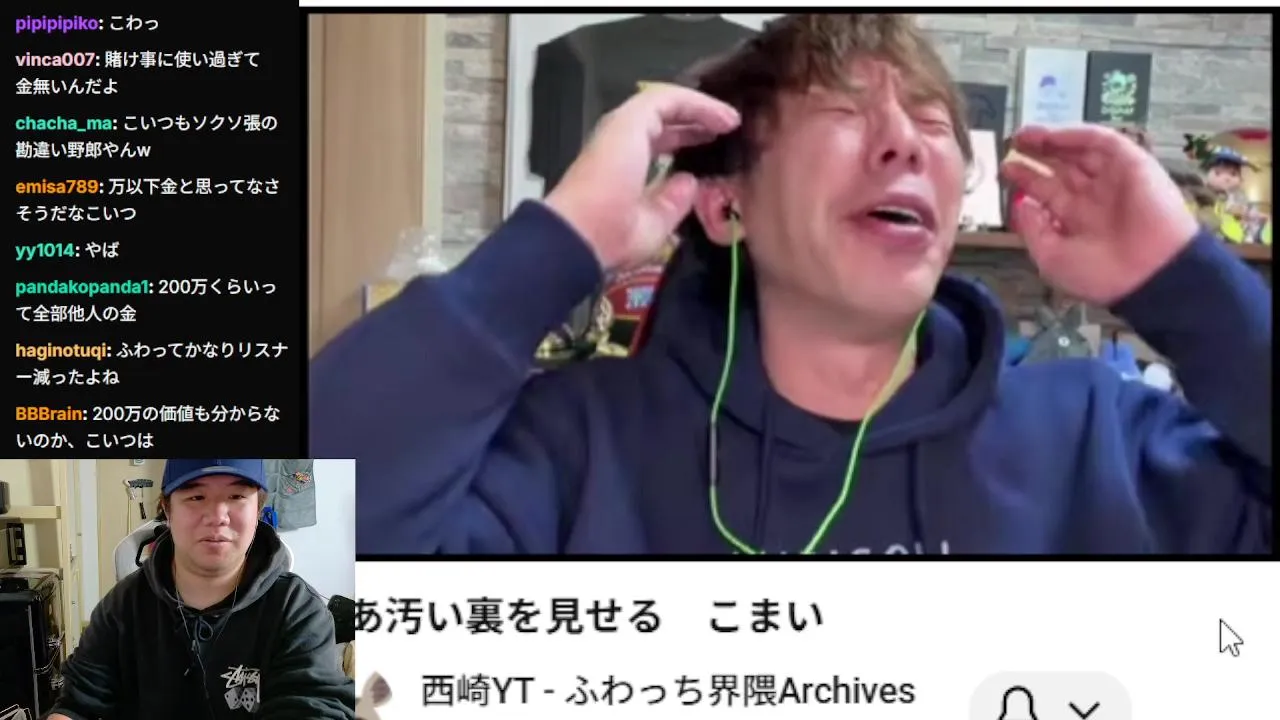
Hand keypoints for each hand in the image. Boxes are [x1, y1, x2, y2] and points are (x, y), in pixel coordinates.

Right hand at [543, 84, 739, 271]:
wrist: (585, 233)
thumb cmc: (614, 236)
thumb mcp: (655, 224)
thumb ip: (673, 201)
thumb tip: (689, 181)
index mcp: (625, 167)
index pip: (659, 146)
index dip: (688, 144)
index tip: (714, 150)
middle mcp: (622, 143)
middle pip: (665, 123)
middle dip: (697, 124)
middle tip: (727, 129)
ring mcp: (624, 128)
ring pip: (669, 105)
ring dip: (703, 109)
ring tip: (731, 119)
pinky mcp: (631, 119)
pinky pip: (670, 99)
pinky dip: (699, 104)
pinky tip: (722, 116)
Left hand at [1001, 124, 1200, 306]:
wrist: (1148, 275)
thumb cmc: (1100, 275)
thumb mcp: (1052, 256)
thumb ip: (1032, 228)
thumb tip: (1020, 202)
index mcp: (1077, 220)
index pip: (1047, 192)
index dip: (1025, 178)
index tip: (1005, 169)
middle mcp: (1094, 197)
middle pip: (1061, 168)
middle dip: (1036, 155)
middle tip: (1011, 143)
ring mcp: (1113, 180)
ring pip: (1079, 151)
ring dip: (1052, 141)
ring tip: (1025, 135)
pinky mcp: (1134, 164)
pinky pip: (1104, 142)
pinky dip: (1078, 135)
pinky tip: (1052, 136)